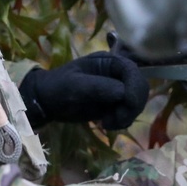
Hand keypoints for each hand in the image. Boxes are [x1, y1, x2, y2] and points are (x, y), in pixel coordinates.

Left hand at [19, 52, 148, 129]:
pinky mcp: (113, 104)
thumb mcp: (75, 85)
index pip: (132, 71)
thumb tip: (122, 92)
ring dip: (127, 115)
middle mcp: (115, 73)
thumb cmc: (58, 87)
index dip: (135, 87)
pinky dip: (122, 121)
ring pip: (136, 102)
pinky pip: (128, 113)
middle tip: (116, 119)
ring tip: (107, 123)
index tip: (129, 104)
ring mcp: (116, 89)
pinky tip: (105, 124)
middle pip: (140, 87)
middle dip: (132, 105)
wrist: (47, 102)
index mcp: (108, 61)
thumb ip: (98, 86)